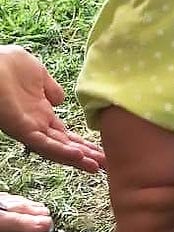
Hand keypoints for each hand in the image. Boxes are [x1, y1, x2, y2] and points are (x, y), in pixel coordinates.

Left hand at [0, 45, 104, 172]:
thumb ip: (52, 88)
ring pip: (57, 149)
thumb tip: (61, 100)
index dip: (82, 142)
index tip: (101, 150)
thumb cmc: (8, 64)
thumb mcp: (39, 74)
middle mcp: (37, 124)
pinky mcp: (22, 130)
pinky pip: (44, 144)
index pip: (65, 133)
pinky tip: (78, 156)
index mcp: (41, 112)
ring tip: (97, 166)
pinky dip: (61, 152)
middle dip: (86, 155)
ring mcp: (30, 128)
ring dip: (77, 159)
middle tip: (106, 165)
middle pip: (65, 145)